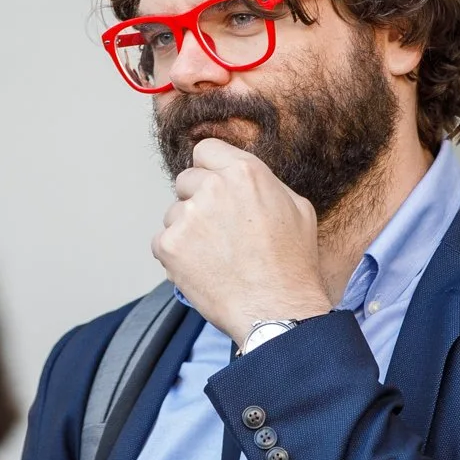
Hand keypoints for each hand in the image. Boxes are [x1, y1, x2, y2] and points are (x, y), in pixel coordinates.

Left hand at [153, 138, 334, 343]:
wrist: (277, 309)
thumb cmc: (292, 265)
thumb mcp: (297, 209)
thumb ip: (264, 184)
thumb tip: (243, 178)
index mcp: (245, 172)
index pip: (205, 150)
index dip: (210, 170)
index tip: (214, 187)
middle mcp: (213, 187)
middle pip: (186, 181)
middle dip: (198, 201)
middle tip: (219, 231)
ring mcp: (188, 216)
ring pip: (174, 214)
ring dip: (187, 230)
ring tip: (215, 257)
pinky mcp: (170, 245)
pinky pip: (163, 242)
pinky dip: (176, 256)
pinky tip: (202, 270)